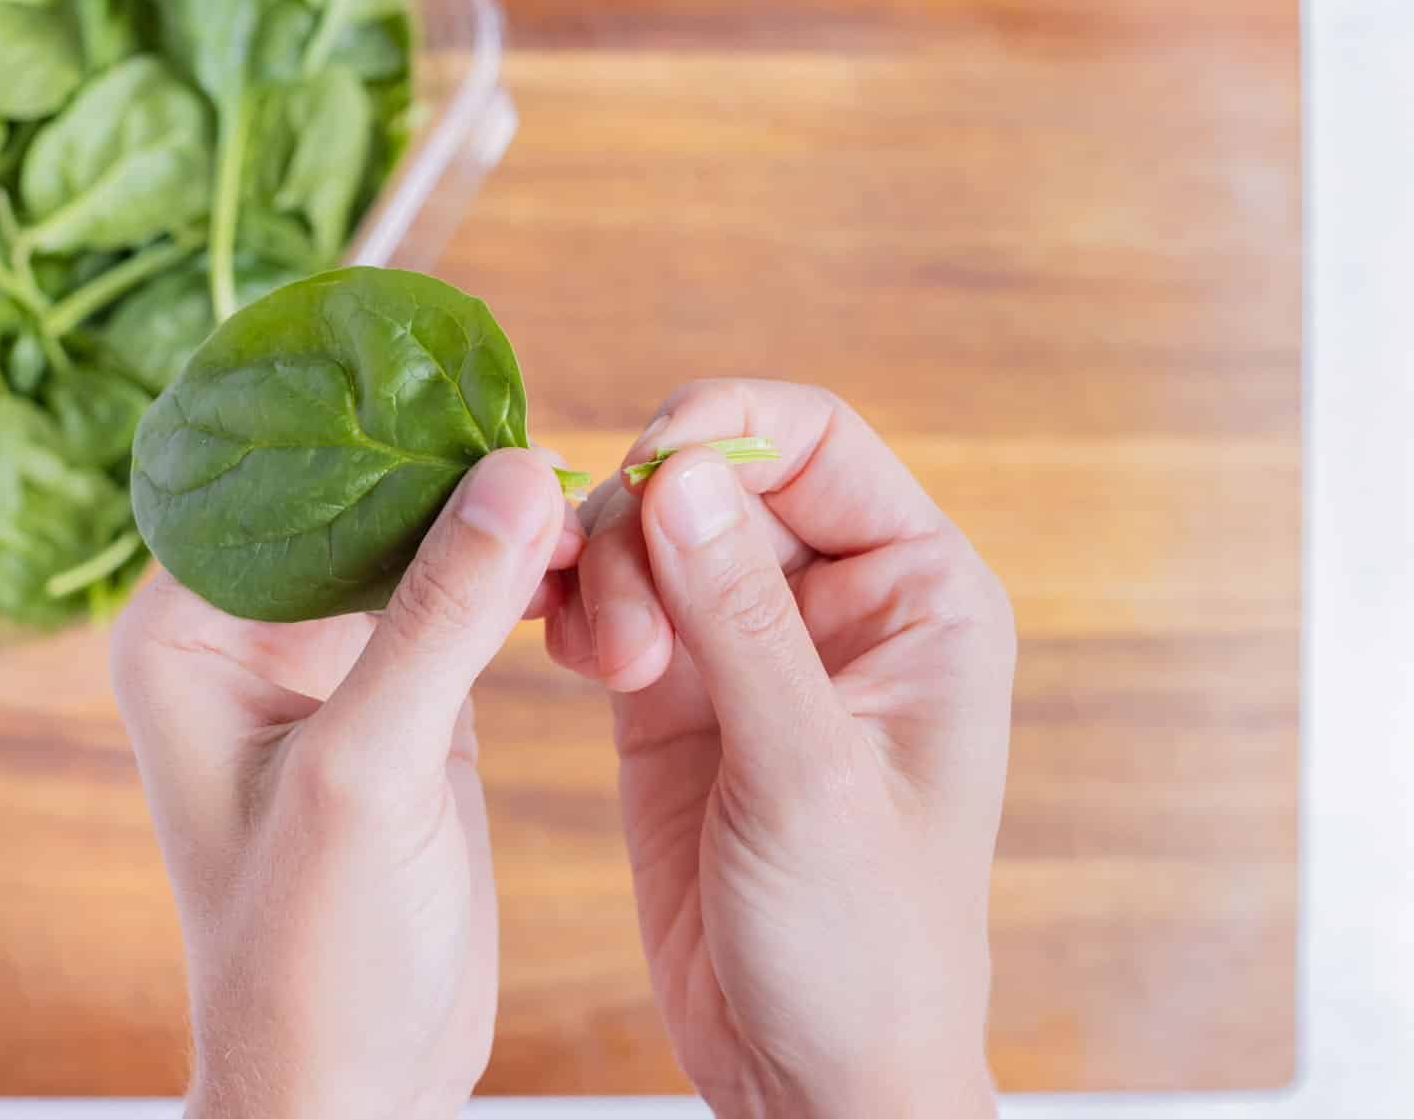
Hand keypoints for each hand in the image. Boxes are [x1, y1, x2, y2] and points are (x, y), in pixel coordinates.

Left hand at [113, 449, 577, 1118]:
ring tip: (579, 497)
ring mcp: (331, 665)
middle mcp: (249, 633)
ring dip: (495, 522)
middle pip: (356, 498)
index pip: (272, 474)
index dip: (361, 419)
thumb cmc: (313, 955)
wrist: (356, 1084)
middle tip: (542, 429)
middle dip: (447, 465)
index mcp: (187, 632)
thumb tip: (518, 471)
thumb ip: (438, 617)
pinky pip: (464, 604)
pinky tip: (580, 563)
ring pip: (419, 544)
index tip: (458, 369)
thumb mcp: (368, 773)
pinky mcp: (406, 701)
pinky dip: (521, 580)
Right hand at [548, 381, 1013, 1118]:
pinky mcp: (678, 696)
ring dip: (604, 574)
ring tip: (607, 667)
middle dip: (647, 527)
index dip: (723, 431)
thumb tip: (682, 477)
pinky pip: (614, 604)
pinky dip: (576, 608)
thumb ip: (742, 618)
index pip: (815, 442)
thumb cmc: (864, 944)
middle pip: (715, 482)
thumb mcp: (806, 775)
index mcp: (917, 597)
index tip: (643, 474)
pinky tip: (568, 652)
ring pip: (650, 538)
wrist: (811, 1071)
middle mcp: (835, 606)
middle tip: (623, 631)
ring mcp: (751, 648)